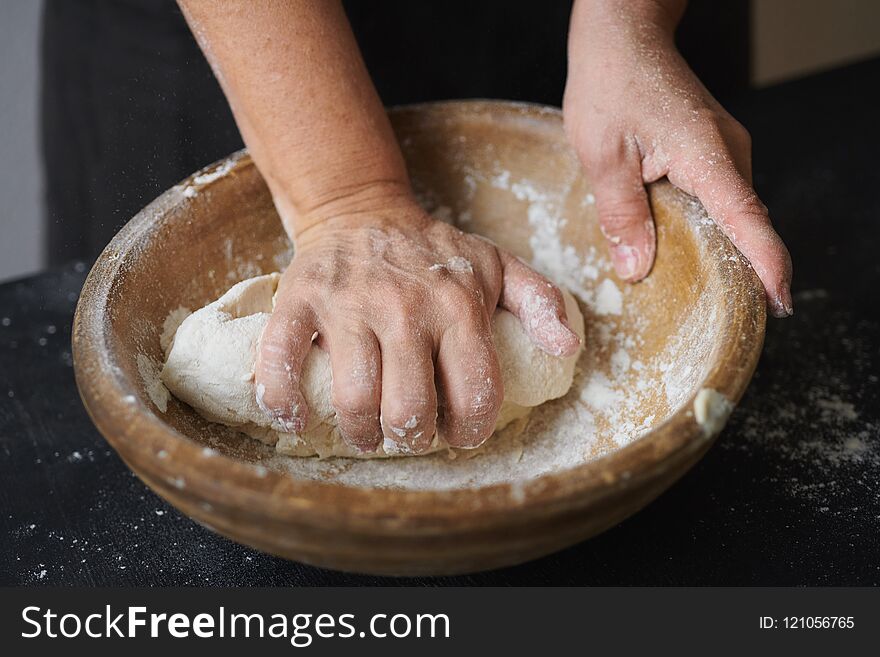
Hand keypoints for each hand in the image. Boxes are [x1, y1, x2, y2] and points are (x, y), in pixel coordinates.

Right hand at [254, 198, 580, 452]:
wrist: (361, 208)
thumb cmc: (434, 251)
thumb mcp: (497, 265)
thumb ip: (539, 302)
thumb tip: (566, 348)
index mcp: (458, 305)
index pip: (474, 393)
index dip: (469, 430)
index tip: (458, 434)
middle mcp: (404, 306)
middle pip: (409, 408)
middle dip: (412, 437)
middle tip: (410, 434)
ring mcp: (348, 304)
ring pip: (354, 399)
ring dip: (361, 433)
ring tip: (367, 433)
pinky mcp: (301, 300)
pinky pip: (281, 361)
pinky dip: (283, 402)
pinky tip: (298, 418)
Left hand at [563, 0, 792, 316]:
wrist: (623, 36)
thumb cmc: (611, 84)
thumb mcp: (603, 157)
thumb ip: (621, 215)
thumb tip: (636, 269)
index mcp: (706, 154)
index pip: (748, 220)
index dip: (766, 265)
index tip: (779, 302)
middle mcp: (729, 152)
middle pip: (744, 223)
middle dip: (738, 270)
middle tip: (719, 317)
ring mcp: (725, 149)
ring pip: (729, 211)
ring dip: (717, 248)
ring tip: (696, 291)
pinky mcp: (712, 150)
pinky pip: (717, 197)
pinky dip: (704, 225)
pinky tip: (677, 247)